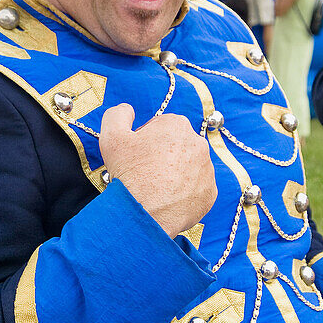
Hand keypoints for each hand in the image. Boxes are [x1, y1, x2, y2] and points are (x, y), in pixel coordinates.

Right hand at [99, 103, 217, 237]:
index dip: (146, 141)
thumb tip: (127, 110)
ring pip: (188, 168)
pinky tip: (168, 199)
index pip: (161, 127)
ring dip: (175, 174)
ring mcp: (207, 170)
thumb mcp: (112, 136)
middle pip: (177, 147)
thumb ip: (118, 114)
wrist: (143, 213)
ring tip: (156, 188)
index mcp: (177, 125)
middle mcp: (198, 143)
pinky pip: (197, 189)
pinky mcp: (210, 193)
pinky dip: (185, 193)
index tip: (137, 155)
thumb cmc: (129, 173)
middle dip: (163, 156)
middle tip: (145, 172)